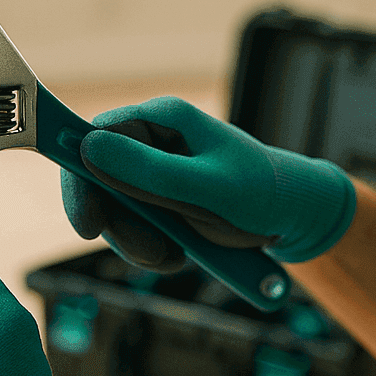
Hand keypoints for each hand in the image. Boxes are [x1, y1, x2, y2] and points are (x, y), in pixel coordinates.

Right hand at [60, 95, 356, 271]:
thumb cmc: (261, 193)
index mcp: (160, 119)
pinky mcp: (159, 199)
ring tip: (176, 256)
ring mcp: (153, 171)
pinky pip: (134, 227)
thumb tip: (90, 146)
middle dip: (117, 224)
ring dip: (137, 243)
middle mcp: (151, 140)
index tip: (88, 224)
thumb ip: (151, 170)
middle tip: (150, 254)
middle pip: (96, 180)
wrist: (294, 216)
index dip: (80, 179)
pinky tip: (181, 254)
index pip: (94, 139)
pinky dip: (151, 248)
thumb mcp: (208, 187)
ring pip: (112, 211)